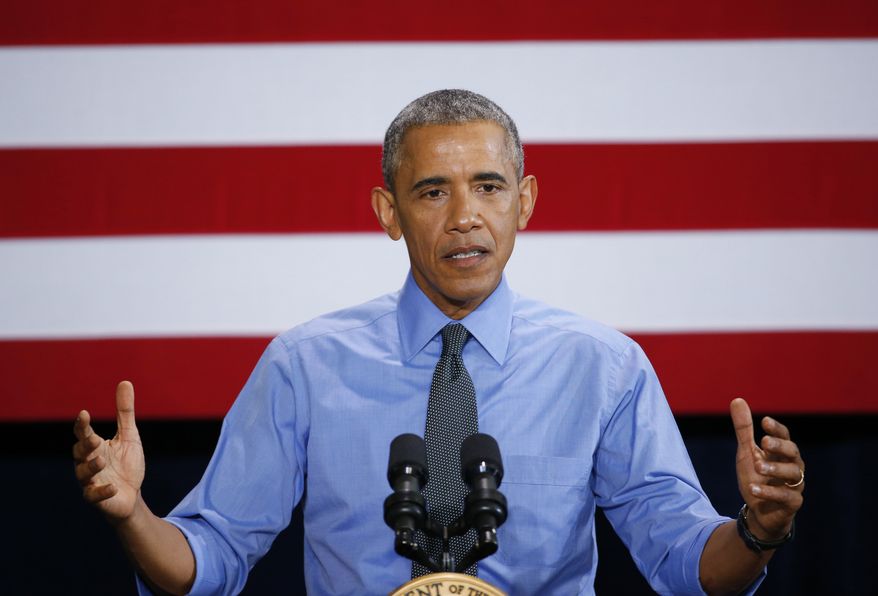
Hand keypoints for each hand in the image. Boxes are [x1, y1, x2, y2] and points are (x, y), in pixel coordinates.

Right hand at [73, 381, 144, 521]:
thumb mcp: (129, 436)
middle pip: (79, 453)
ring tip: (101, 460)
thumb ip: (125, 412)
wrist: (131, 495)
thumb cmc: (127, 464)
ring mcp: (91, 481)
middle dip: (85, 446)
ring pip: (83, 474)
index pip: (84, 434)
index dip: (82, 425)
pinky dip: (102, 492)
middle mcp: (88, 463)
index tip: (84, 414)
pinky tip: (112, 487)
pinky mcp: (97, 499)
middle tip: (94, 439)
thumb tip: (124, 382)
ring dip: (91, 467)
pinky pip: (94, 496)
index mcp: (94, 447)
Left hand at [730, 398, 803, 539]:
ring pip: (792, 474)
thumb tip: (737, 399)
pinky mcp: (792, 503)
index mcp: (781, 453)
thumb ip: (743, 429)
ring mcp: (794, 485)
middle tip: (764, 441)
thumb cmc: (756, 478)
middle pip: (793, 452)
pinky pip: (786, 497)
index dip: (777, 429)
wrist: (760, 511)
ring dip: (774, 469)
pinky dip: (769, 492)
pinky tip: (753, 488)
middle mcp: (792, 467)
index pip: (784, 437)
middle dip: (780, 446)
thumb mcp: (746, 452)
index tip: (764, 421)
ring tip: (757, 466)